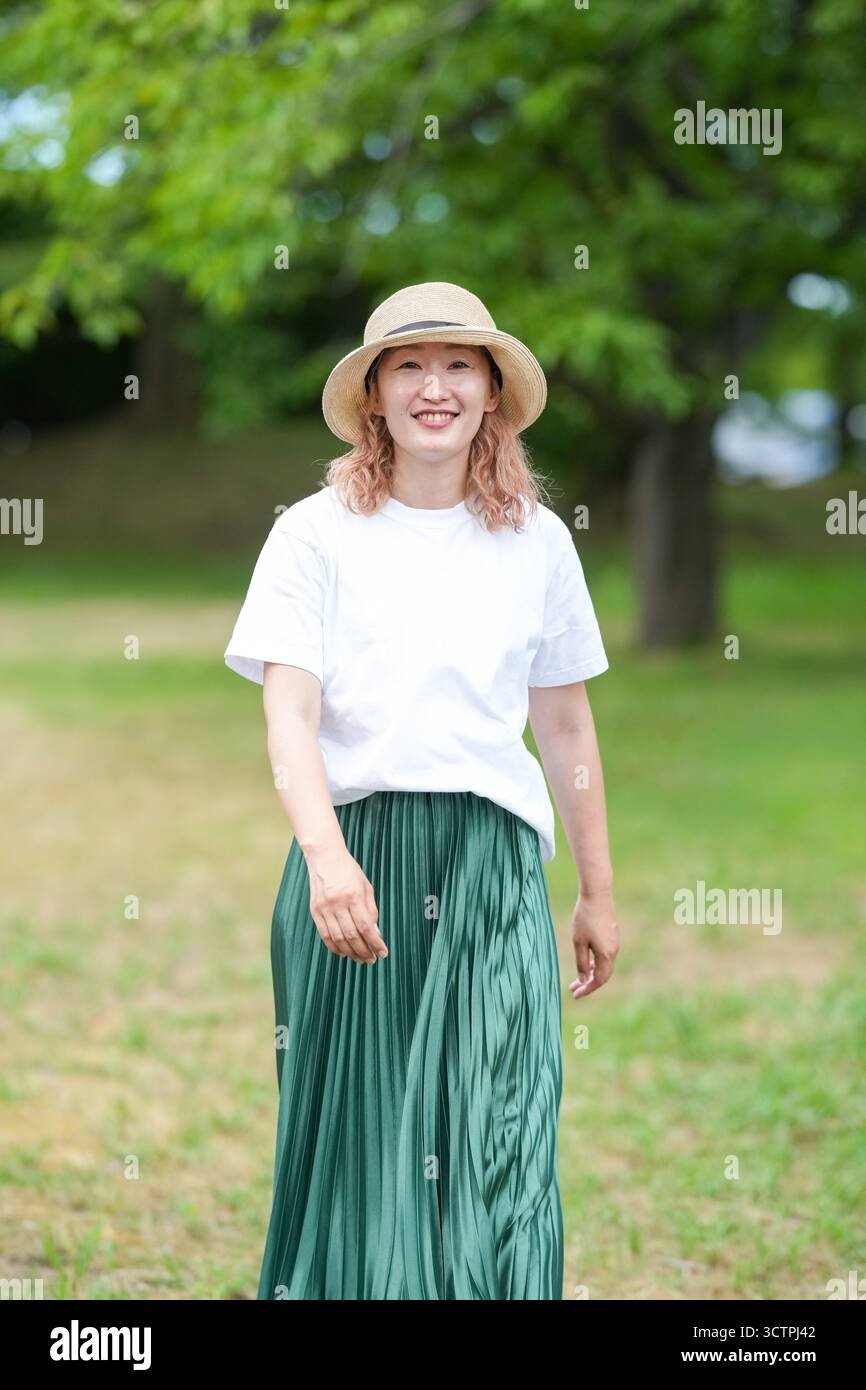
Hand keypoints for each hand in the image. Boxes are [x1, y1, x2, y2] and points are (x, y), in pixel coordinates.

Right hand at [304, 844, 387, 963]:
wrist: (325, 858)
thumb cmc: (349, 871)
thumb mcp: (366, 887)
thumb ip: (371, 910)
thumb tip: (376, 933)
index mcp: (353, 895)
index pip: (365, 927)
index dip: (375, 943)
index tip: (383, 952)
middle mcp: (337, 903)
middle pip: (351, 936)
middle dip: (364, 951)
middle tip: (372, 959)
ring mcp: (324, 908)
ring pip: (337, 939)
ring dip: (351, 952)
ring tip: (361, 959)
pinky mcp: (315, 911)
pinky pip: (325, 935)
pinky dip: (335, 947)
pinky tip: (344, 952)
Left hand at [569, 887, 617, 999]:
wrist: (598, 894)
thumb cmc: (585, 917)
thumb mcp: (578, 942)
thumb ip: (581, 962)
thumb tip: (583, 979)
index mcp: (606, 955)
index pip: (599, 980)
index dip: (587, 989)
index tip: (575, 995)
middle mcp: (614, 951)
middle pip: (603, 975)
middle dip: (588, 984)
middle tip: (573, 989)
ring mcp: (614, 943)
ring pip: (604, 965)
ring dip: (591, 973)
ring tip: (577, 979)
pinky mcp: (612, 936)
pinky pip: (605, 956)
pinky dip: (595, 963)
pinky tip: (585, 963)